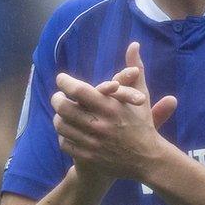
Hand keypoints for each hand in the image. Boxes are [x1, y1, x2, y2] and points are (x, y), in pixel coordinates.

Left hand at [51, 42, 177, 180]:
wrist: (147, 160)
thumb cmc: (143, 124)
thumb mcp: (141, 96)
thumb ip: (135, 69)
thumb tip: (134, 45)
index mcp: (110, 108)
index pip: (79, 90)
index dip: (65, 82)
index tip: (62, 79)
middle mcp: (99, 125)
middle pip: (64, 108)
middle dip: (57, 99)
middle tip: (58, 96)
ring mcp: (92, 143)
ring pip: (61, 126)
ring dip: (58, 117)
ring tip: (62, 112)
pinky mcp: (88, 157)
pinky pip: (64, 144)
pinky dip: (63, 136)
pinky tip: (68, 131)